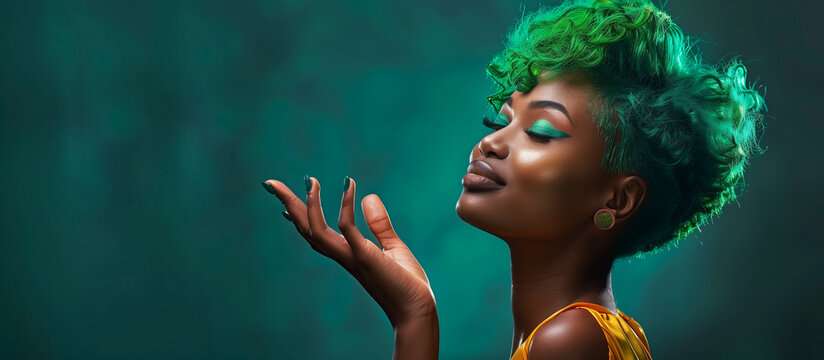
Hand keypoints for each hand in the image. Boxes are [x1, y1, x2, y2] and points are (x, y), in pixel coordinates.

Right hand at [263, 176, 436, 327]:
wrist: (417, 309)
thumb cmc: (407, 284)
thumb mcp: (392, 247)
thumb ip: (379, 224)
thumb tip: (368, 196)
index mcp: (347, 253)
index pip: (315, 232)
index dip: (298, 215)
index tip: (283, 200)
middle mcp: (343, 255)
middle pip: (306, 228)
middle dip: (288, 205)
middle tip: (271, 182)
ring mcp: (351, 256)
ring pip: (316, 230)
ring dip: (308, 205)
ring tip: (309, 181)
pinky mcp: (365, 256)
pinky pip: (347, 227)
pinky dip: (345, 205)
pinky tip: (349, 185)